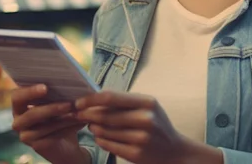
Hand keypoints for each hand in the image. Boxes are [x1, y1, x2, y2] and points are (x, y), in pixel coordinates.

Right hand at [12, 85, 88, 163]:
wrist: (66, 142)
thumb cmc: (61, 114)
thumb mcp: (61, 100)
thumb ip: (61, 91)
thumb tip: (74, 81)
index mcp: (20, 105)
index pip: (17, 96)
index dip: (29, 91)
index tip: (45, 87)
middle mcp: (19, 121)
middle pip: (30, 114)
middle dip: (50, 108)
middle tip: (68, 104)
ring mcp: (26, 135)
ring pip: (43, 127)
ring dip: (63, 119)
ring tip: (78, 112)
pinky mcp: (36, 146)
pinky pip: (51, 136)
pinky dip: (66, 127)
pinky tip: (79, 121)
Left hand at [75, 91, 222, 163]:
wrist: (174, 150)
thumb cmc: (156, 124)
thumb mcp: (147, 107)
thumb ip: (124, 102)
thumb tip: (93, 98)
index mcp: (147, 103)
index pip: (111, 97)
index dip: (90, 99)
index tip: (78, 102)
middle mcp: (146, 119)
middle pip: (105, 115)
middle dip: (87, 115)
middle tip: (77, 114)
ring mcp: (141, 138)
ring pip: (104, 131)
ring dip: (93, 128)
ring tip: (91, 126)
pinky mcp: (136, 154)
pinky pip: (108, 145)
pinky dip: (99, 140)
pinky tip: (100, 137)